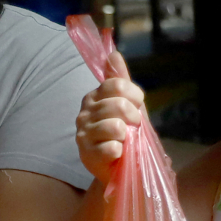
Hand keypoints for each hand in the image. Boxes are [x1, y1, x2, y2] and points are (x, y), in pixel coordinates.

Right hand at [75, 49, 147, 185]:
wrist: (122, 166)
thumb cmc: (126, 134)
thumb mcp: (128, 103)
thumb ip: (120, 80)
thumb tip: (113, 54)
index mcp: (94, 96)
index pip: (116, 84)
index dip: (134, 96)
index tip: (137, 107)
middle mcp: (84, 112)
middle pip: (118, 104)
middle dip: (134, 118)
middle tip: (133, 128)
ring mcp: (83, 133)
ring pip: (115, 126)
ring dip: (127, 136)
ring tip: (124, 141)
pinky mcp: (86, 154)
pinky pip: (111, 147)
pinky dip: (120, 152)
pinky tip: (117, 154)